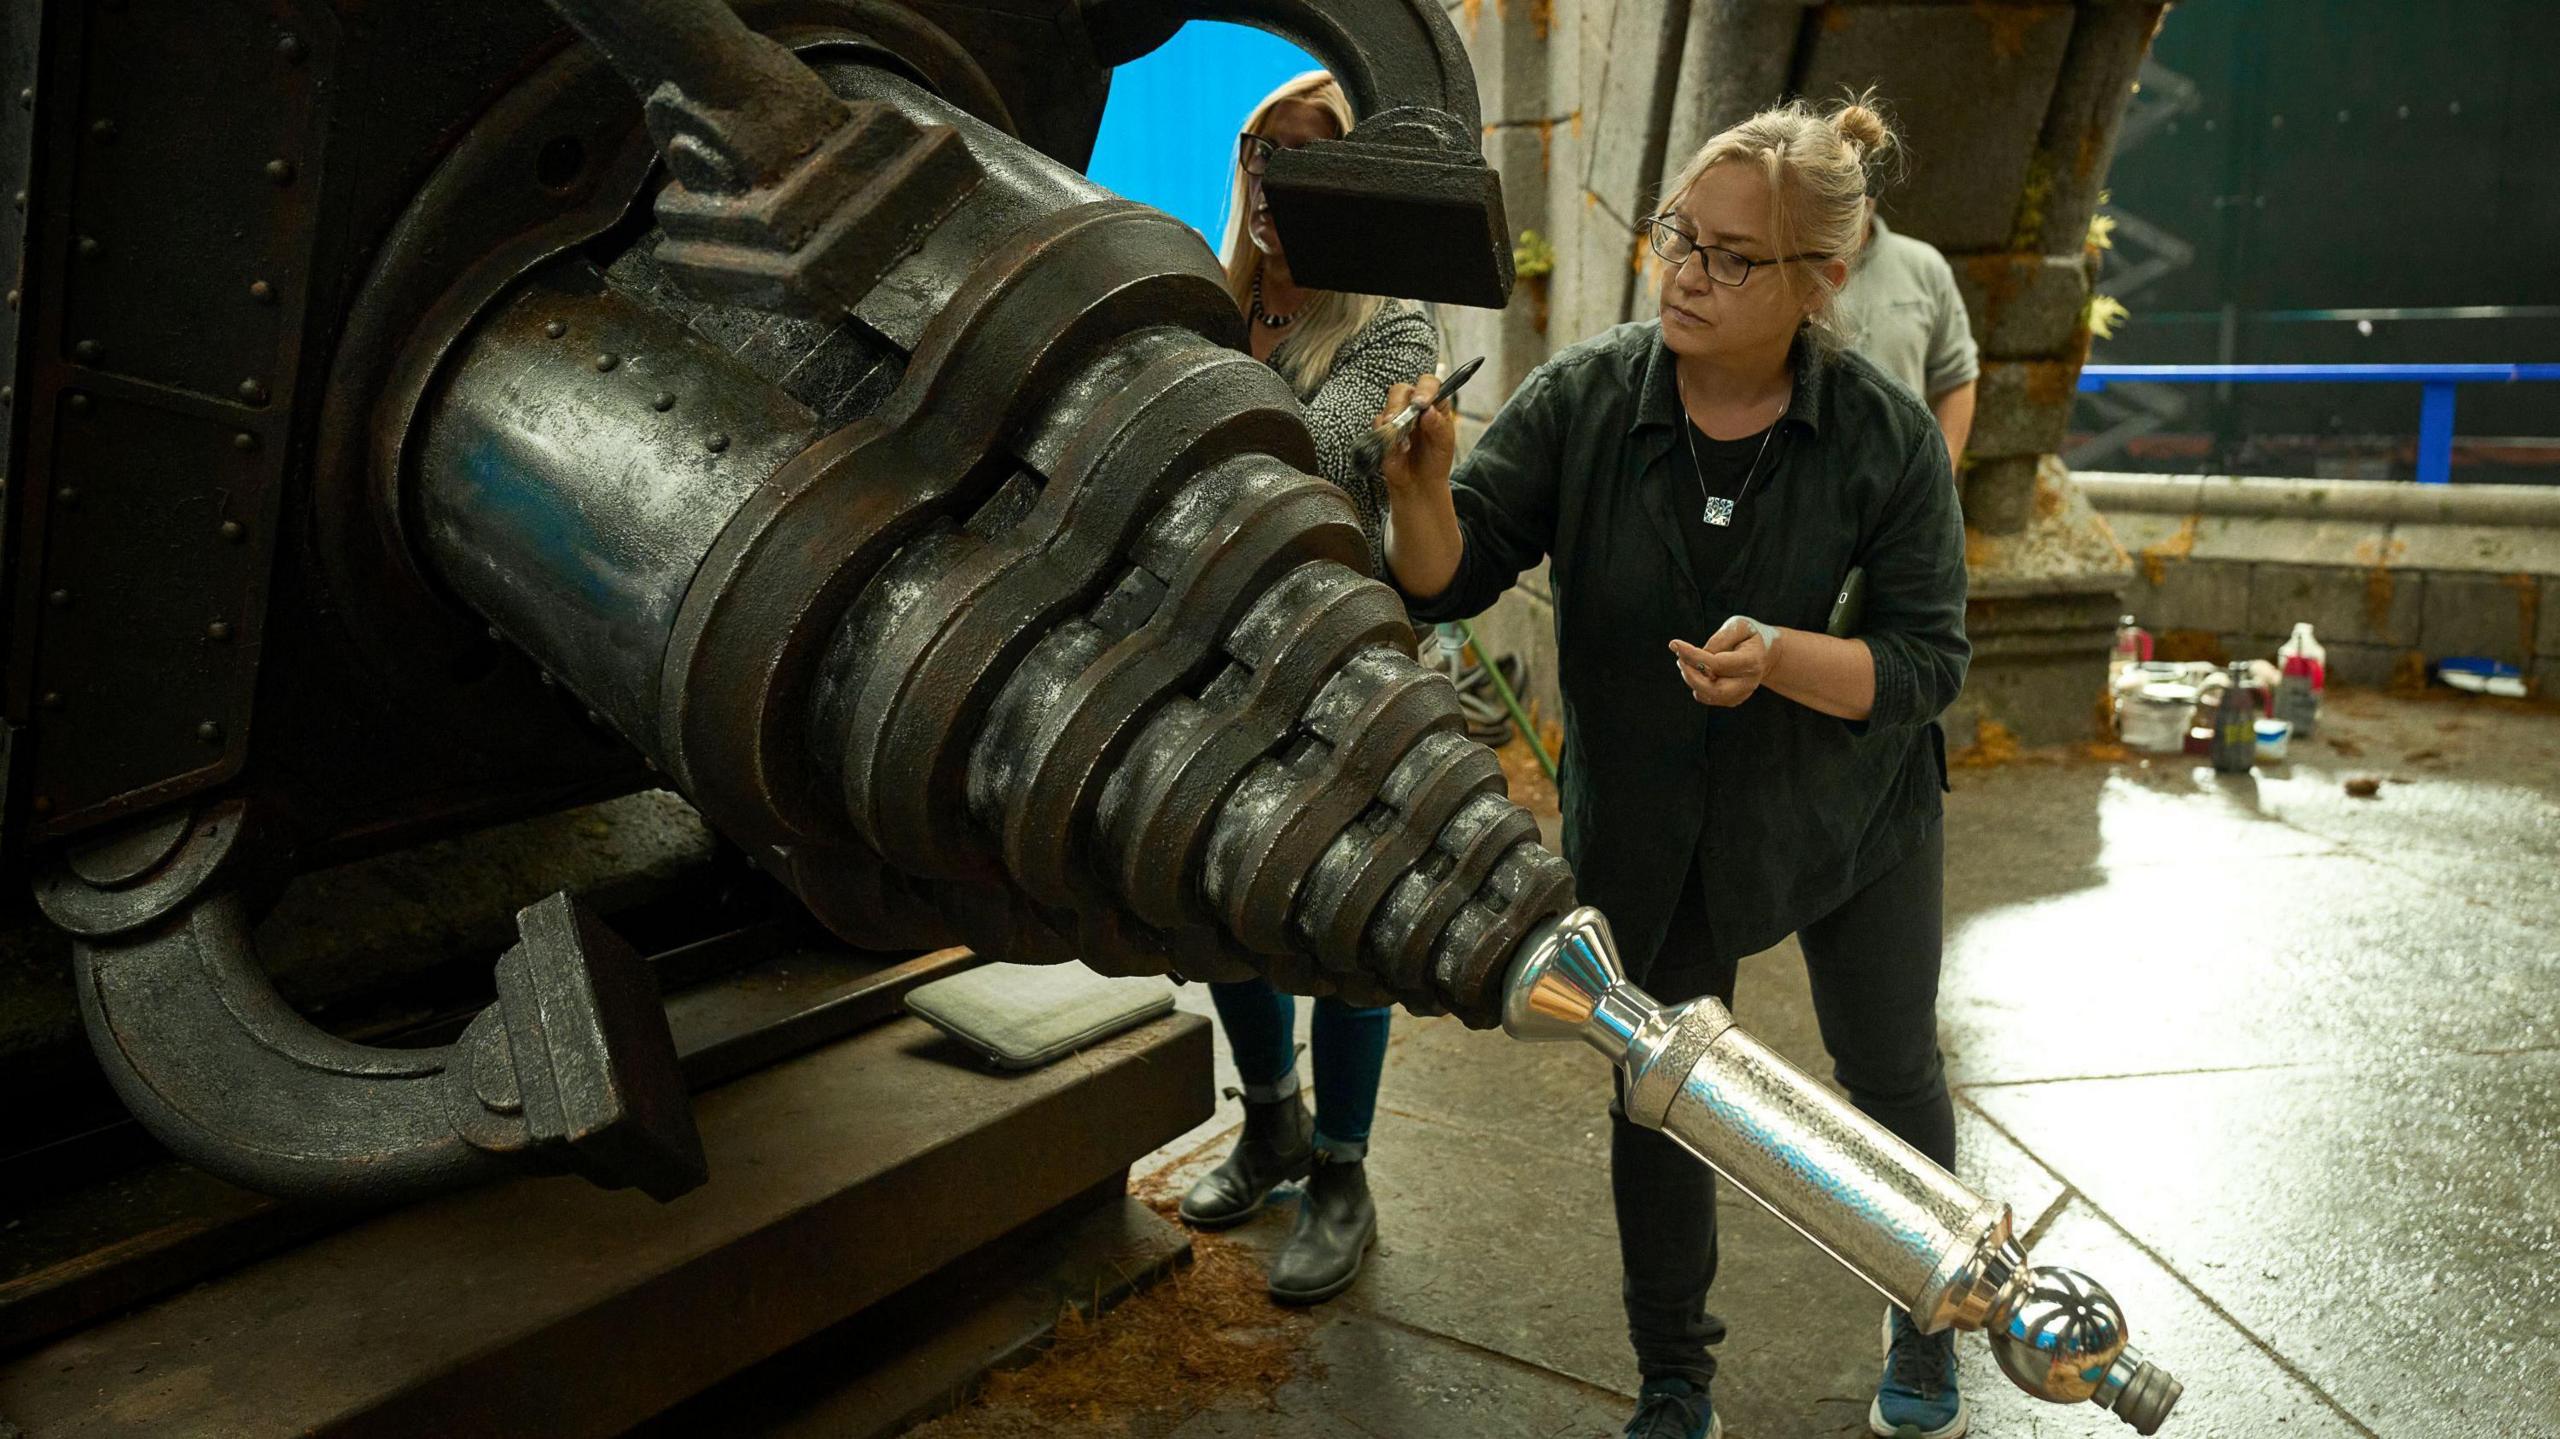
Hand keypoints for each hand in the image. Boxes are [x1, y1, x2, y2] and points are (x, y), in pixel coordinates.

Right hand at [1376, 371, 1455, 499]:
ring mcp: (1397, 415)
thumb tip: (1428, 411)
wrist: (1418, 483)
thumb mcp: (1444, 443)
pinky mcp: (1383, 428)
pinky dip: (1386, 435)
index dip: (1425, 389)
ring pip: (1388, 405)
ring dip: (1394, 421)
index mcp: (1434, 403)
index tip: (1421, 403)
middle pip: (1401, 390)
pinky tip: (1397, 449)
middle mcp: (1414, 405)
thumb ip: (1438, 425)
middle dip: (1401, 405)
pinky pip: (1378, 423)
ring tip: (1404, 444)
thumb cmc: (1435, 460)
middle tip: (1403, 420)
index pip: (1429, 383)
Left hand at [1669, 619, 1779, 707]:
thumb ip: (1720, 638)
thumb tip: (1701, 654)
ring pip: (1709, 696)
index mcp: (1752, 662)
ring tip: (1685, 662)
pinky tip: (1696, 670)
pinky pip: (1708, 698)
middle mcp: (1748, 682)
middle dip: (1690, 675)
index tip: (1674, 644)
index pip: (1717, 664)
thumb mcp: (1738, 626)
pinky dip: (1697, 685)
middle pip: (1714, 689)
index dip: (1693, 655)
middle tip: (1679, 658)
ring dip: (1691, 680)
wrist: (1765, 652)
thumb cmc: (1749, 635)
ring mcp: (1741, 694)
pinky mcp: (1732, 699)